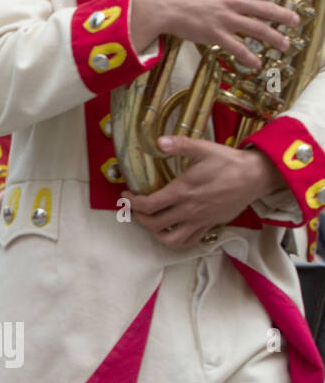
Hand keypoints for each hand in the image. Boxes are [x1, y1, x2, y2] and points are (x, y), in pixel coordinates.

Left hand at [127, 135, 283, 247]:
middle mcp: (189, 210)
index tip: (126, 195)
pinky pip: (190, 241)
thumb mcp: (203, 148)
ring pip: (171, 239)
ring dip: (155, 233)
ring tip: (150, 222)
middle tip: (134, 207)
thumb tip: (159, 141)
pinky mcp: (210, 225)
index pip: (149, 205)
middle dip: (138, 217)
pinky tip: (171, 229)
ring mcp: (200, 221)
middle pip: (154, 224)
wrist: (255, 176)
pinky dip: (176, 240)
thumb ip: (180, 145)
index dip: (132, 203)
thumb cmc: (228, 162)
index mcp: (183, 191)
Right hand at [130, 0, 298, 68]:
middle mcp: (231, 1)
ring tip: (285, 45)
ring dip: (274, 38)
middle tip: (294, 21)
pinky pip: (237, 48)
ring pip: (257, 30)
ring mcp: (224, 19)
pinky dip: (248, 58)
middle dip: (284, 16)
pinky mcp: (214, 34)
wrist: (157, 4)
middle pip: (266, 9)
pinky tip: (257, 64)